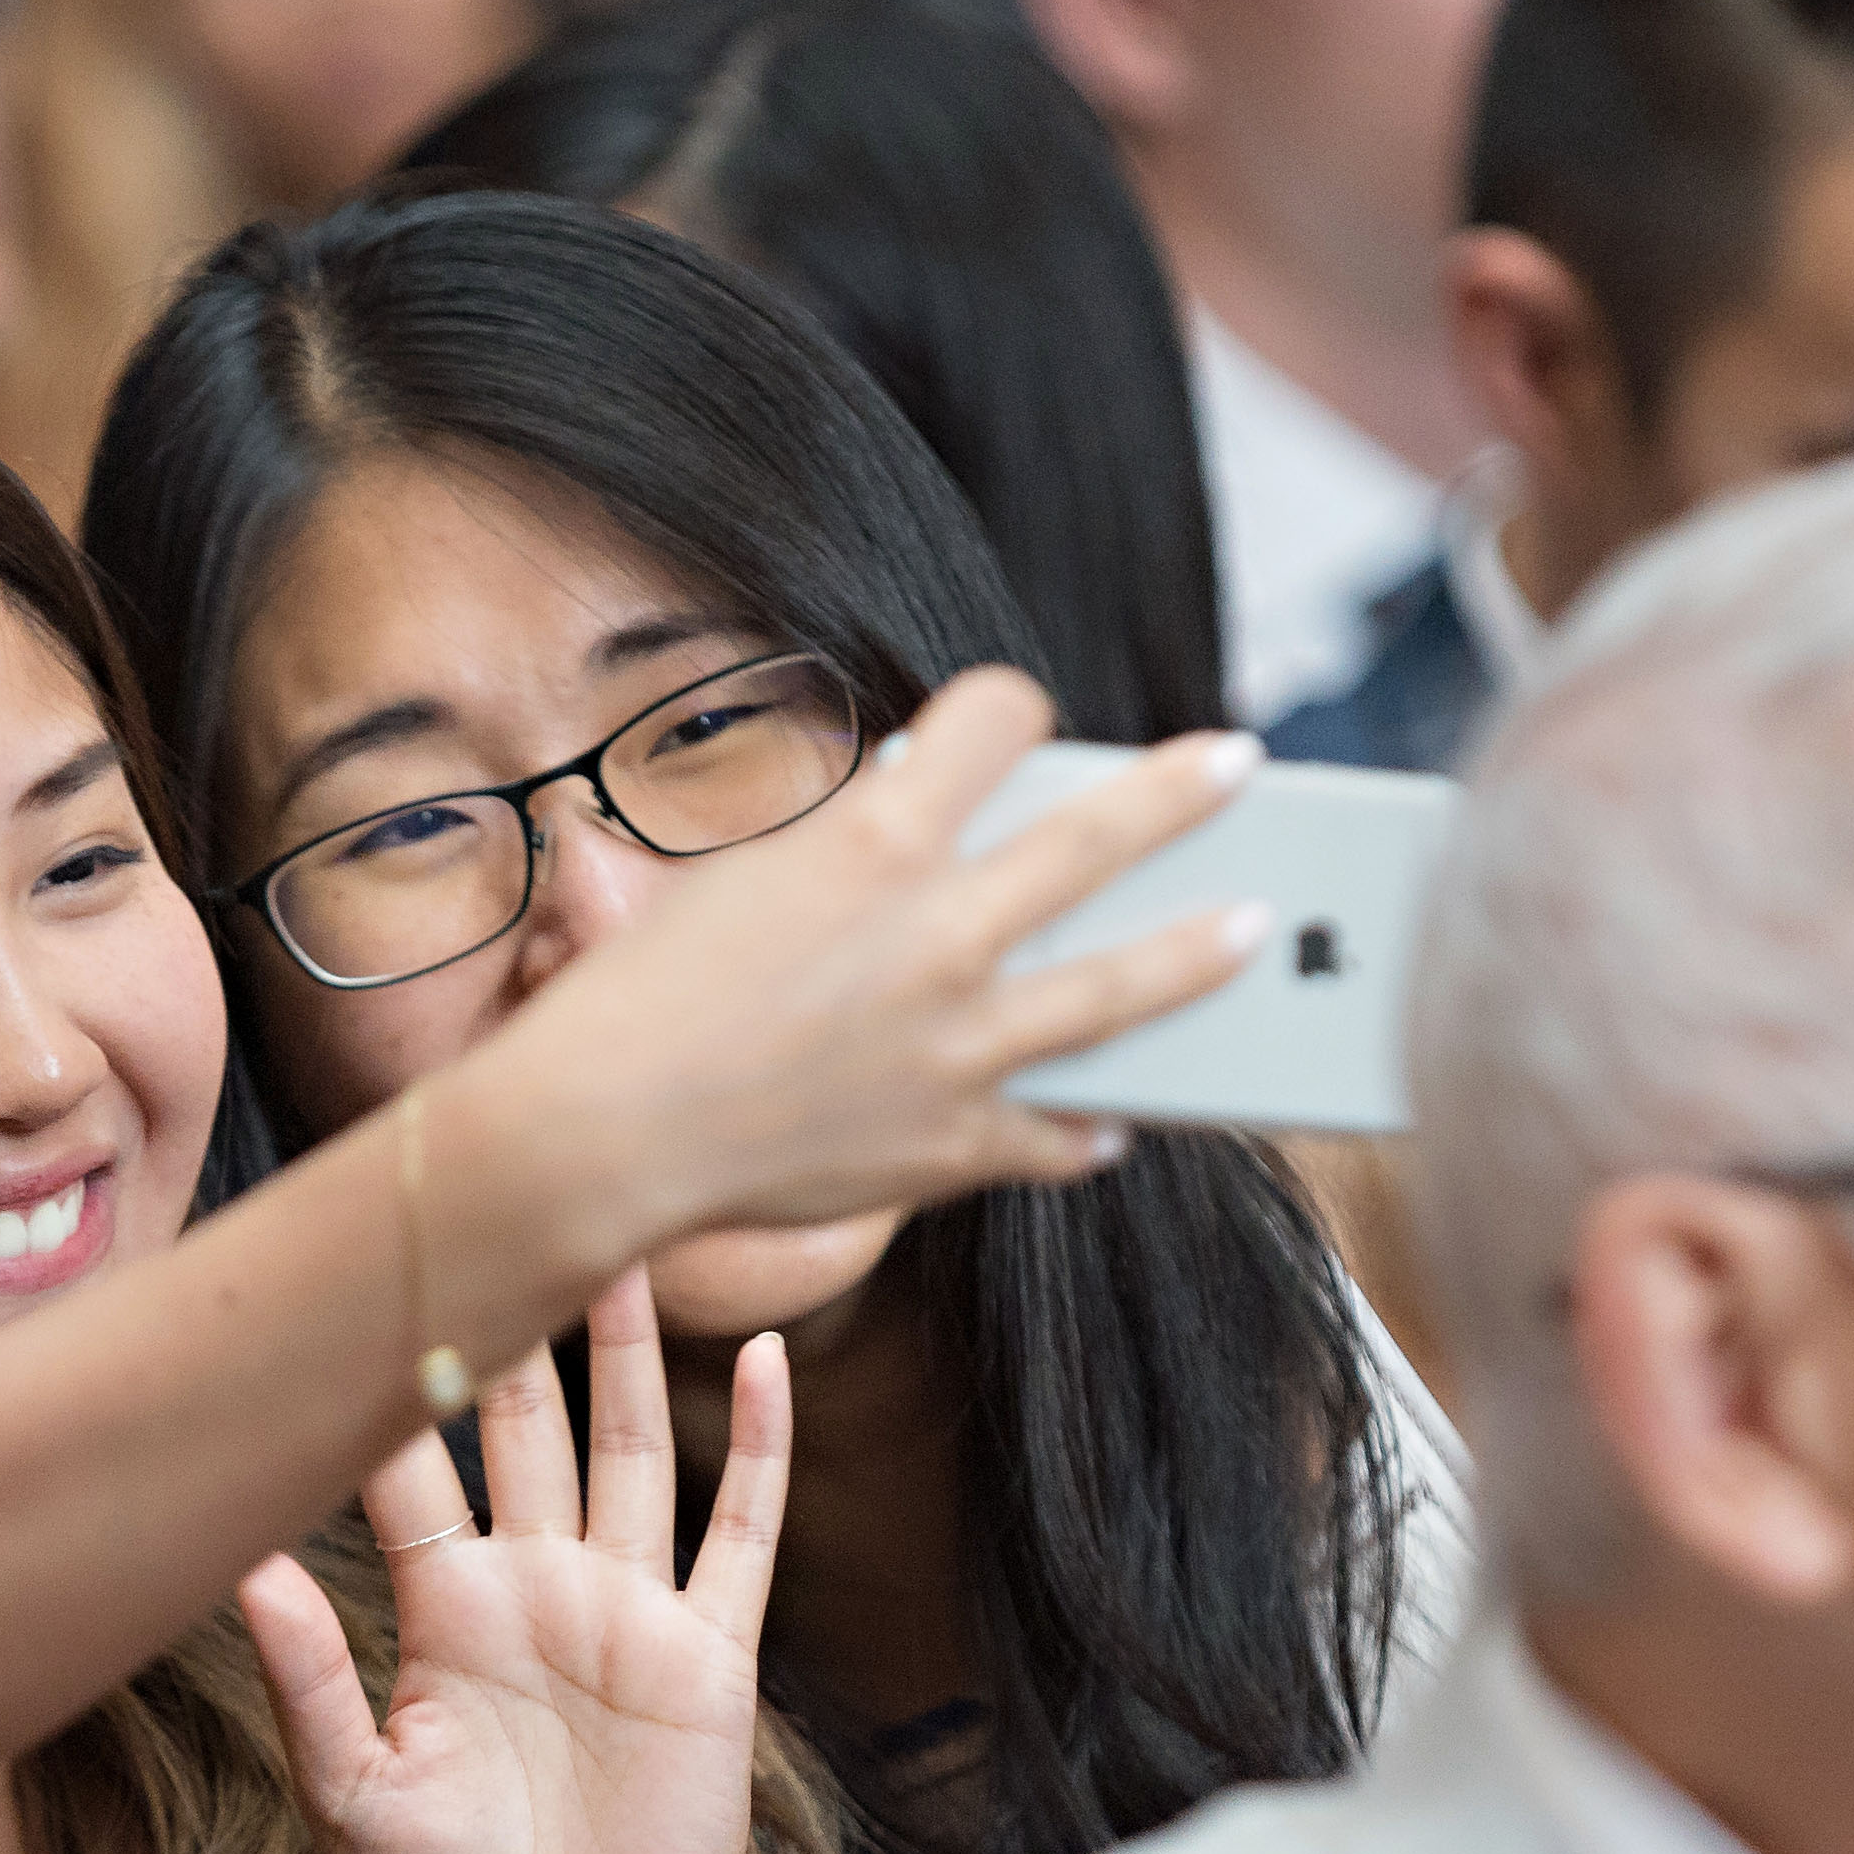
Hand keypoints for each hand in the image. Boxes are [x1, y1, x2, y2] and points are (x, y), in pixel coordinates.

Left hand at [242, 1269, 786, 1853]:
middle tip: (504, 1188)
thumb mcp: (356, 1802)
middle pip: (528, 1419)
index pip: (409, 1460)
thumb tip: (238, 1569)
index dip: (384, 1370)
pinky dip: (758, 1446)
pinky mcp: (711, 1652)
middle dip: (516, 1314)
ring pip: (633, 1445)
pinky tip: (764, 1355)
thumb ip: (312, 1681)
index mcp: (446, 1608)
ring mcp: (631, 1609)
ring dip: (631, 1349)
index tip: (358, 1265)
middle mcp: (538, 1583)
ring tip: (628, 1234)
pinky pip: (743, 1531)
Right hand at [464, 678, 1261, 1263]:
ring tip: (1249, 931)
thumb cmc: (647, 997)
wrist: (604, 1130)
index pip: (991, 720)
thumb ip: (849, 860)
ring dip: (1195, 954)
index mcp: (876, 840)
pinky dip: (1088, 1127)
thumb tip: (919, 843)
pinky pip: (1053, 1134)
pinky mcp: (954, 1144)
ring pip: (1120, 990)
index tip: (1023, 718)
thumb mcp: (746, 884)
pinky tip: (1115, 1121)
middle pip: (1097, 840)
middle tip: (1241, 764)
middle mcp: (939, 931)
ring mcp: (960, 1044)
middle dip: (1181, 793)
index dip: (1010, 709)